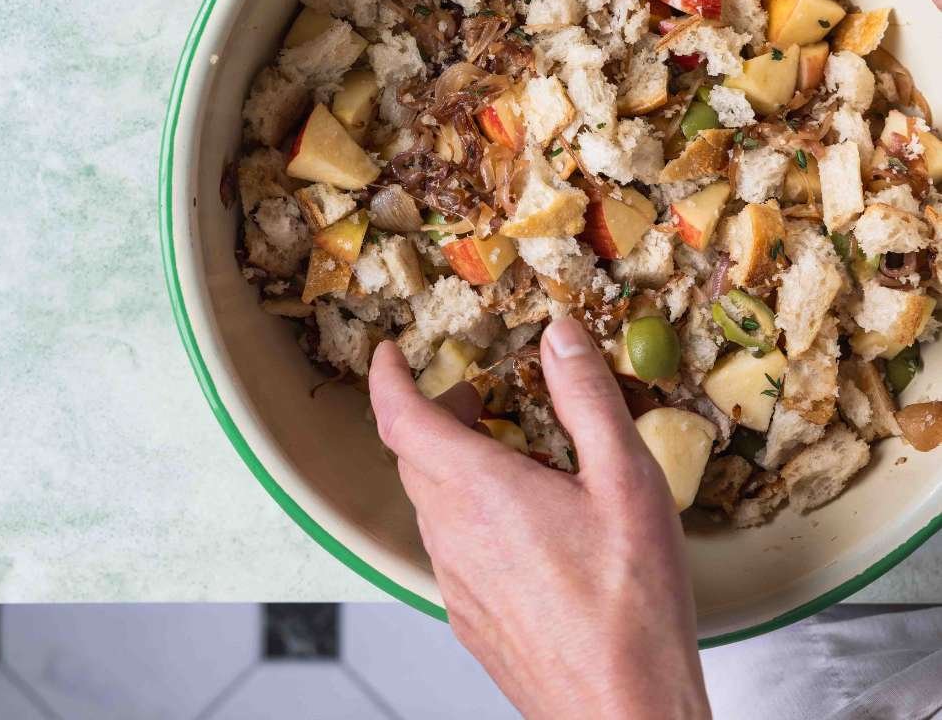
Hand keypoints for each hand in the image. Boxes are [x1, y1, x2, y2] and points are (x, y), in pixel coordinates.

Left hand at [369, 319, 710, 719]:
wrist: (624, 716)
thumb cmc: (631, 608)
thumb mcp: (627, 480)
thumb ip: (587, 397)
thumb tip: (560, 335)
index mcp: (477, 489)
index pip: (399, 416)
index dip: (386, 377)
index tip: (391, 354)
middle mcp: (451, 534)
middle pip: (413, 456)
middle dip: (437, 416)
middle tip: (483, 401)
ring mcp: (456, 583)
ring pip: (432, 504)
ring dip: (456, 468)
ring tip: (519, 463)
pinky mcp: (470, 619)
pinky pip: (451, 548)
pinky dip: (470, 517)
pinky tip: (528, 529)